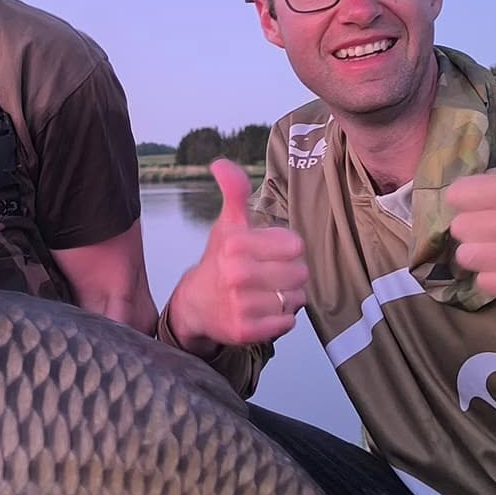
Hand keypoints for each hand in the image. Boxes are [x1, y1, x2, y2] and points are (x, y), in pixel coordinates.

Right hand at [164, 159, 309, 352]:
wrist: (195, 305)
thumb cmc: (220, 261)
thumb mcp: (228, 225)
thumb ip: (234, 192)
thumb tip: (220, 163)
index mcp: (236, 244)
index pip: (295, 245)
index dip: (286, 249)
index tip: (267, 252)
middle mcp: (237, 274)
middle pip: (300, 273)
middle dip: (289, 274)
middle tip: (267, 275)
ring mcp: (241, 305)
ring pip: (296, 299)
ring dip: (286, 297)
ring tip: (264, 293)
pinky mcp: (246, 331)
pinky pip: (288, 322)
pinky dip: (281, 318)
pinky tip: (261, 311)